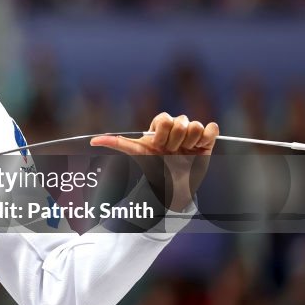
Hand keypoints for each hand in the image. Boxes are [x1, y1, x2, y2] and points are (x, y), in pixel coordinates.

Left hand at [90, 113, 218, 211]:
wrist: (173, 186)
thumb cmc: (153, 167)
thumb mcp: (137, 153)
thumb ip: (117, 144)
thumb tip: (93, 141)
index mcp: (160, 126)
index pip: (164, 119)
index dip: (161, 134)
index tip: (158, 147)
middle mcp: (176, 127)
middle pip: (180, 121)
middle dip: (175, 141)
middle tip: (171, 152)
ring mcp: (192, 133)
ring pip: (195, 126)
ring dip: (190, 142)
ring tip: (184, 153)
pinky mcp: (207, 139)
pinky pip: (212, 128)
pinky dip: (206, 138)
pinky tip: (199, 148)